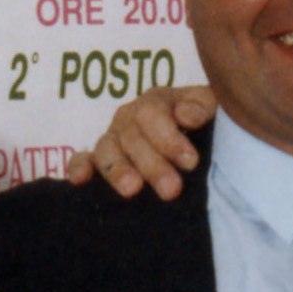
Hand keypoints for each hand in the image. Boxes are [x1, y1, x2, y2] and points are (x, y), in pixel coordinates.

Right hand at [64, 85, 217, 200]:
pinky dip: (79, 167)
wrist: (201, 142)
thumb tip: (186, 115)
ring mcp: (113, 139)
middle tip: (172, 189)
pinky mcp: (100, 161)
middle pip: (131, 136)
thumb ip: (202, 106)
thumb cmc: (206, 124)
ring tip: (132, 189)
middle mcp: (129, 117)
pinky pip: (82, 160)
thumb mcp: (213, 108)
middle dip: (152, 164)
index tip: (190, 162)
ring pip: (106, 149)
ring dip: (118, 170)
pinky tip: (80, 180)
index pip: (152, 113)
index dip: (169, 138)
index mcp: (155, 102)